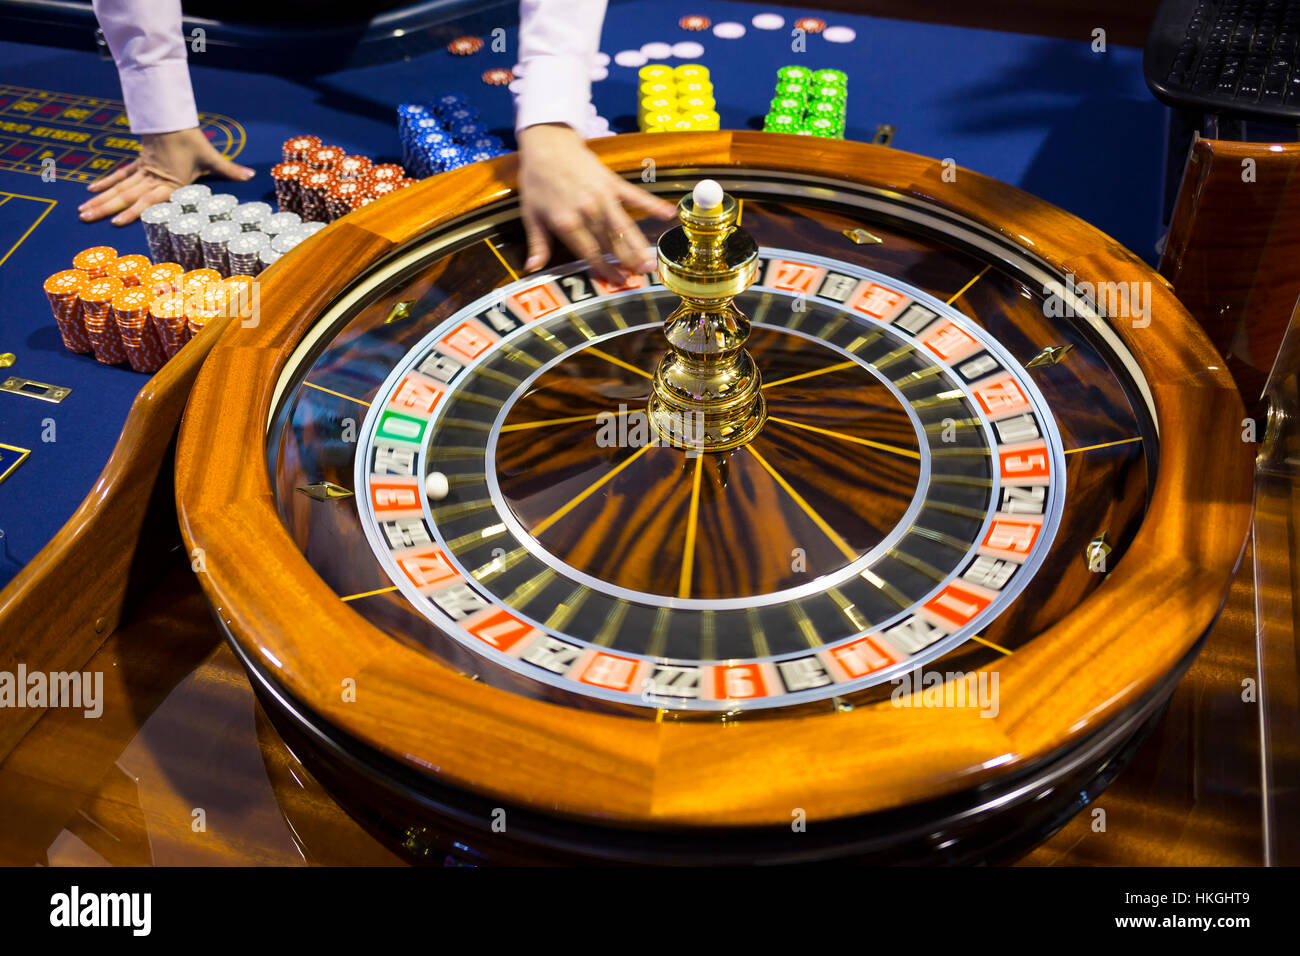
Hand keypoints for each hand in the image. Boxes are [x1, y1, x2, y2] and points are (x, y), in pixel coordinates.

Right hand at [79, 127, 254, 225]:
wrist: (172, 116)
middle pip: (125, 194)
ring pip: (118, 187)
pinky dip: (105, 183)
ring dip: (100, 199)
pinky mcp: (138, 163)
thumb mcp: (210, 156)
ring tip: (82, 210)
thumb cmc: (191, 139)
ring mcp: (142, 170)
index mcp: (169, 181)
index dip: (132, 211)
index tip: (117, 222)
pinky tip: (90, 190)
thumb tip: (251, 175)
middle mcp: (152, 178)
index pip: (148, 199)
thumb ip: (229, 169)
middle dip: (106, 208)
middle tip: (85, 218)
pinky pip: (119, 174)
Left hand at [517, 123, 675, 281]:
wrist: (546, 143)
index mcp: (567, 222)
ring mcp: (603, 196)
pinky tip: (668, 214)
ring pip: (624, 227)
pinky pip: (635, 196)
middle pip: (611, 243)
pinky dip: (652, 205)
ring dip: (639, 246)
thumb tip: (532, 268)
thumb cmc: (537, 179)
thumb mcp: (531, 214)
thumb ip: (537, 244)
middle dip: (626, 262)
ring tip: (651, 262)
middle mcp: (588, 212)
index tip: (616, 281)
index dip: (604, 269)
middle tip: (641, 278)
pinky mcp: (613, 182)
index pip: (590, 253)